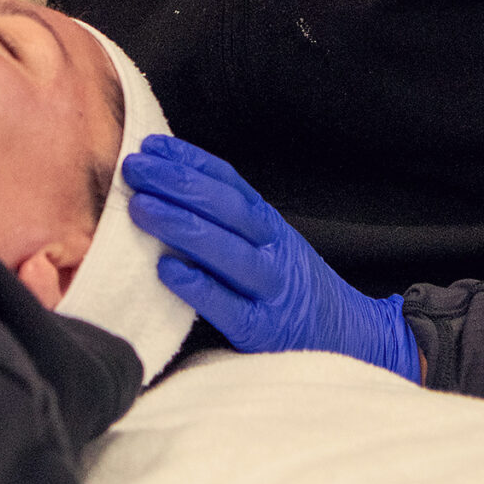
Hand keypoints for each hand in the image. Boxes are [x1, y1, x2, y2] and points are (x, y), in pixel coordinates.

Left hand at [124, 136, 420, 378]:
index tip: (150, 145)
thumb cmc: (291, 287)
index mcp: (269, 224)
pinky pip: (228, 306)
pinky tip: (167, 270)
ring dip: (181, 225)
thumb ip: (228, 221)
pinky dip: (198, 286)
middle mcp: (273, 249)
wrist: (350, 337)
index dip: (189, 160)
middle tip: (134, 169)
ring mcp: (270, 289)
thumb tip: (167, 187)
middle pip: (225, 209)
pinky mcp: (262, 331)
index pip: (228, 182)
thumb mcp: (268, 243)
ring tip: (140, 207)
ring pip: (226, 251)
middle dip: (177, 184)